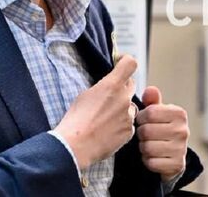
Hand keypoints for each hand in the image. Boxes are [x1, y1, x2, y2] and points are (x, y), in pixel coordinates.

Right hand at [54, 55, 137, 169]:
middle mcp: (124, 98)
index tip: (121, 63)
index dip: (126, 61)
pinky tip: (107, 131)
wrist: (76, 146)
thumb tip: (108, 86)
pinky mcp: (129, 131)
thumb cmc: (75, 120)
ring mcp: (128, 116)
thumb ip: (102, 87)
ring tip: (105, 118)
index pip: (130, 63)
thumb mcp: (85, 95)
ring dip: (122, 108)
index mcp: (112, 85)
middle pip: (131, 85)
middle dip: (123, 87)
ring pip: (130, 106)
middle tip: (110, 95)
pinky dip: (121, 125)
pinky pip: (129, 123)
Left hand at [135, 86, 188, 181]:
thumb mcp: (158, 113)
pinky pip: (151, 162)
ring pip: (147, 147)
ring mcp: (181, 149)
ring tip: (149, 145)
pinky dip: (148, 160)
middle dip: (141, 134)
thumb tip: (150, 90)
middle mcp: (183, 130)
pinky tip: (154, 157)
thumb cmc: (162, 129)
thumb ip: (152, 101)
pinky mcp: (177, 165)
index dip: (141, 118)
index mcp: (179, 114)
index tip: (144, 121)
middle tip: (146, 135)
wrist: (174, 156)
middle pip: (146, 131)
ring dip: (143, 148)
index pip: (149, 113)